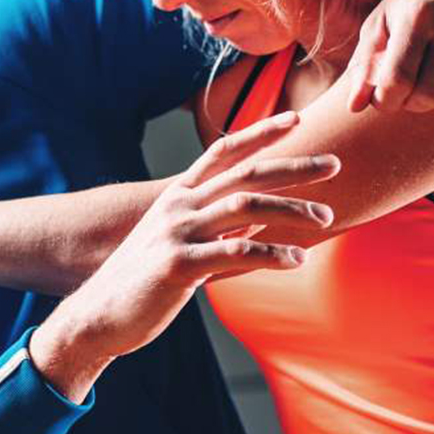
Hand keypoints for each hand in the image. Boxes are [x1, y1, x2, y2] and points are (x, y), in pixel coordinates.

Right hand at [30, 111, 337, 399]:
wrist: (99, 315)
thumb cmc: (143, 282)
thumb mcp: (179, 244)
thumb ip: (216, 227)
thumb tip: (257, 221)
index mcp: (178, 196)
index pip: (224, 150)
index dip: (260, 132)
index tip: (295, 119)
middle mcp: (179, 206)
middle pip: (245, 173)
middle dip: (294, 166)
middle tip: (334, 164)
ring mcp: (177, 233)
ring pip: (246, 206)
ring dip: (291, 210)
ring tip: (324, 219)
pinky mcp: (179, 264)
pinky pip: (236, 253)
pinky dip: (272, 254)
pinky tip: (296, 260)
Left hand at [346, 0, 433, 122]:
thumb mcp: (379, 22)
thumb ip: (363, 64)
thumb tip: (354, 107)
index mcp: (416, 14)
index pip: (397, 80)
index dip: (385, 101)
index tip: (385, 98)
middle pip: (430, 93)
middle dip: (412, 103)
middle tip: (409, 93)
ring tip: (433, 93)